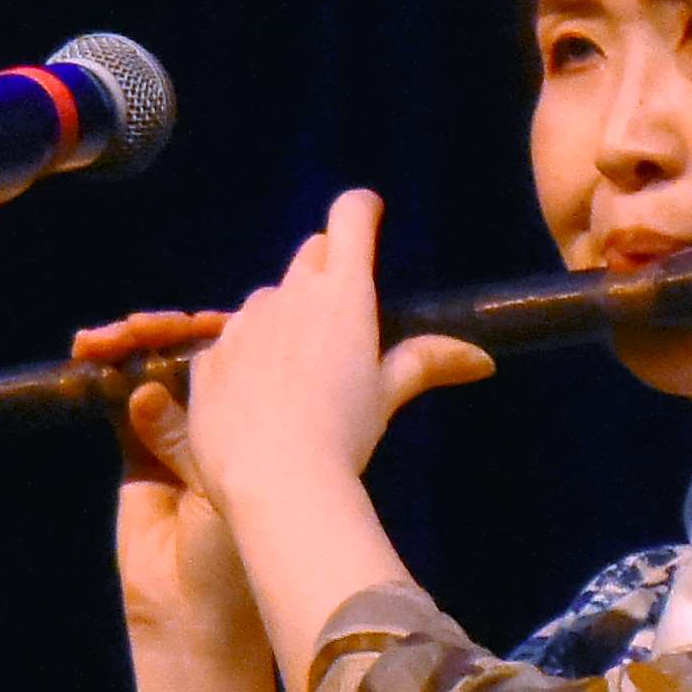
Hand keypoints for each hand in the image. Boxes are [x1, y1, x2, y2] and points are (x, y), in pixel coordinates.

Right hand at [81, 308, 261, 679]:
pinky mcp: (136, 453)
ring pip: (154, 370)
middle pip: (199, 357)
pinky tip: (94, 352)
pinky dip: (102, 373)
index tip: (217, 318)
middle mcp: (230, 426)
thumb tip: (161, 380)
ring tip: (120, 336)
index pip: (252, 360)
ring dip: (135, 345)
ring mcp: (181, 437)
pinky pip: (116, 400)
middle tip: (163, 325)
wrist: (196, 612)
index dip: (233, 332)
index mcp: (269, 429)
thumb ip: (201, 427)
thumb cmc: (240, 552)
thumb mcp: (236, 480)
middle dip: (175, 333)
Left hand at [177, 188, 494, 527]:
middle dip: (328, 267)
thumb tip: (481, 359)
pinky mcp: (209, 357)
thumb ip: (426, 362)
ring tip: (297, 372)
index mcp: (342, 294)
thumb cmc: (344, 435)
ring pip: (268, 301)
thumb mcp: (388, 396)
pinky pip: (231, 342)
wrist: (274, 481)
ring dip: (285, 317)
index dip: (361, 210)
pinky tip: (259, 399)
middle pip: (310, 253)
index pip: (350, 218)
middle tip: (342, 313)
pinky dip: (247, 356)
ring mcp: (242, 323)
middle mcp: (289, 295)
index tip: (369, 216)